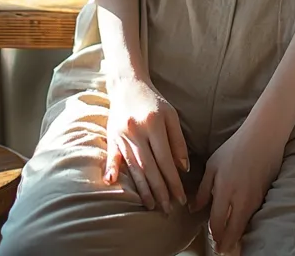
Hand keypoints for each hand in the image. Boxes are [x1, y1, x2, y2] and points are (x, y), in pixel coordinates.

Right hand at [104, 74, 189, 213]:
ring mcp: (122, 135)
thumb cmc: (153, 101)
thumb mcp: (170, 115)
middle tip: (168, 210)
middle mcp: (136, 131)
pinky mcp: (111, 136)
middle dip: (160, 191)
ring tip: (151, 205)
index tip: (181, 198)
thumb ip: (177, 141)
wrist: (127, 84)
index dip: (173, 181)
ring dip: (142, 188)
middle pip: (150, 167)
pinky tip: (111, 184)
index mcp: (154, 125)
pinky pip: (111, 155)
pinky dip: (111, 169)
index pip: (165, 160)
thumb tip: (183, 168)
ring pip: (133, 167)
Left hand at [189, 118, 287, 253]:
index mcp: (224, 190)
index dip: (214, 235)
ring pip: (244, 226)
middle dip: (226, 243)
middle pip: (232, 231)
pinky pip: (252, 217)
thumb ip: (203, 189)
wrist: (263, 137)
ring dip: (236, 237)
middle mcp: (240, 199)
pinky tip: (241, 226)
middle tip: (221, 250)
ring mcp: (254, 199)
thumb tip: (193, 208)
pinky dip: (245, 225)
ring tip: (229, 243)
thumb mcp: (213, 165)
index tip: (212, 241)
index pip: (217, 222)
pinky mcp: (263, 197)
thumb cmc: (235, 147)